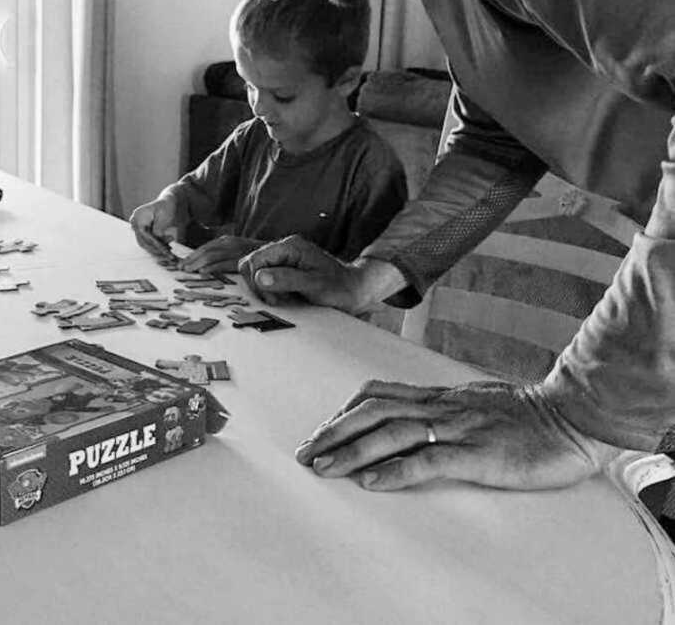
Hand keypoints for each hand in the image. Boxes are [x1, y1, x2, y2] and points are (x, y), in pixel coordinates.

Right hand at [129, 195, 177, 255]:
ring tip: (169, 249)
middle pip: (143, 240)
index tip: (165, 250)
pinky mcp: (140, 231)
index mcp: (139, 215)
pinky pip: (146, 242)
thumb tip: (155, 241)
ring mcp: (136, 227)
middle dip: (156, 248)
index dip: (155, 243)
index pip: (144, 234)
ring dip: (156, 248)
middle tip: (169, 253)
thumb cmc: (167, 207)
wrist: (166, 203)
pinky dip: (155, 246)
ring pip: (144, 243)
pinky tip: (165, 247)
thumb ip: (159, 229)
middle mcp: (134, 221)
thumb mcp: (165, 217)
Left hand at [180, 235, 263, 272]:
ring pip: (213, 256)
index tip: (181, 263)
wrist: (276, 254)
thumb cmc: (254, 256)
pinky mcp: (243, 260)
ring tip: (188, 270)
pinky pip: (225, 264)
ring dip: (198, 263)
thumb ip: (222, 255)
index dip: (192, 255)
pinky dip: (213, 267)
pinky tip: (203, 272)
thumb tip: (203, 264)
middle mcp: (231, 243)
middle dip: (192, 259)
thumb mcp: (236, 251)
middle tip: (180, 268)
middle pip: (206, 251)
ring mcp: (237, 251)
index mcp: (227, 241)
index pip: (205, 248)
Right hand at [238, 235, 403, 312]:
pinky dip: (269, 289)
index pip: (256, 259)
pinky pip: (266, 276)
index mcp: (291, 246)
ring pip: (256, 270)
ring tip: (282, 299)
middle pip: (251, 262)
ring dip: (263, 288)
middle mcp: (285, 248)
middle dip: (258, 285)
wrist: (355, 289)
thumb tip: (260, 277)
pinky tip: (284, 297)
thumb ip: (286, 279)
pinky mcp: (285, 267)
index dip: (257, 281)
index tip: (272, 299)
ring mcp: (285, 257)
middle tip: (275, 300)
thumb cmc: (339, 287)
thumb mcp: (314, 285)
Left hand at [295, 379, 619, 490]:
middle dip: (333, 431)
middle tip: (305, 453)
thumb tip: (408, 414)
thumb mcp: (472, 402)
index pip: (376, 394)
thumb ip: (440, 407)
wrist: (569, 415)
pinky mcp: (477, 453)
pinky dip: (395, 470)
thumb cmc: (523, 413)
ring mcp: (456, 428)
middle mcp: (439, 407)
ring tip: (324, 467)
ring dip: (352, 450)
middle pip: (372, 410)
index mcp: (437, 396)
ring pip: (391, 432)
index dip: (343, 411)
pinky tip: (372, 481)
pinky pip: (428, 460)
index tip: (319, 431)